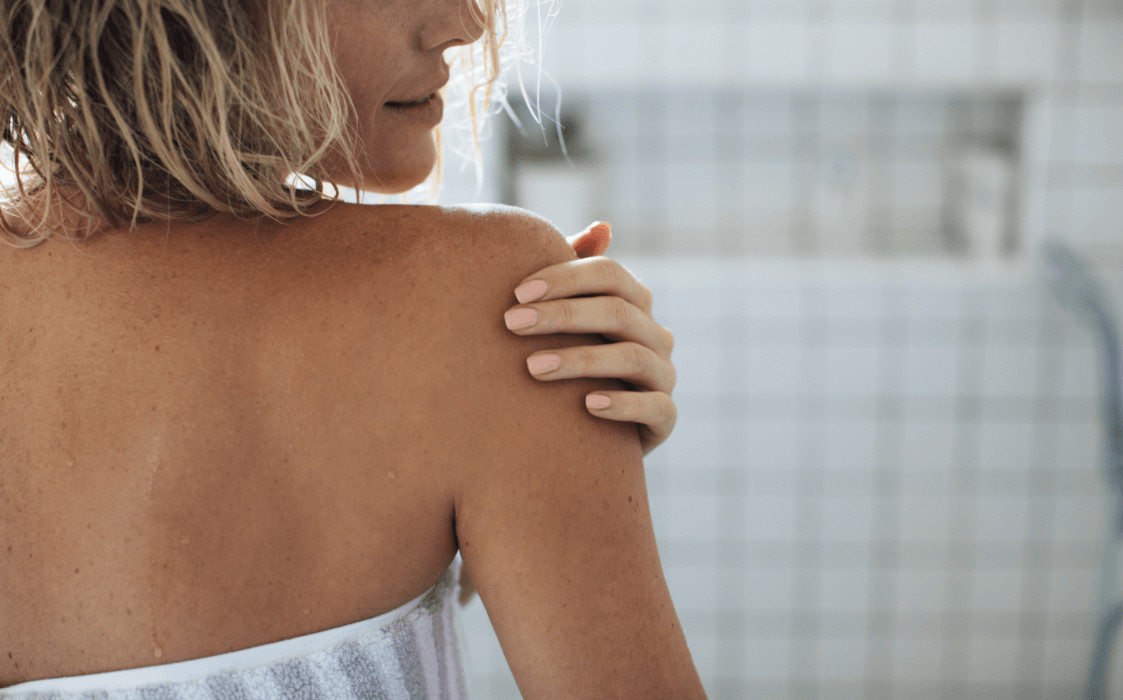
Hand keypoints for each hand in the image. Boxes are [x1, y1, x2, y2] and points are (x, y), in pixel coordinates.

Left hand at [505, 221, 676, 456]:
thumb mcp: (570, 319)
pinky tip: (586, 405)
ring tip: (532, 367)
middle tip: (511, 323)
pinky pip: (655, 407)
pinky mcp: (665, 419)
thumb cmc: (572, 363)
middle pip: (617, 311)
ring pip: (632, 357)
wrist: (591, 433)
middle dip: (562, 314)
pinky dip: (622, 404)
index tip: (517, 292)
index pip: (609, 274)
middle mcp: (656, 335)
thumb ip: (574, 276)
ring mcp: (663, 376)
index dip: (565, 278)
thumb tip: (602, 227)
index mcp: (634, 303)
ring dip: (580, 359)